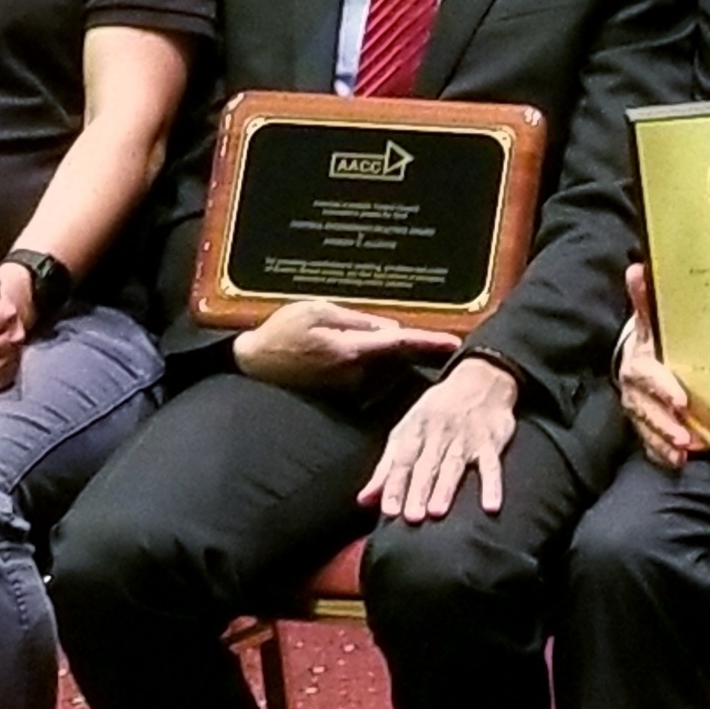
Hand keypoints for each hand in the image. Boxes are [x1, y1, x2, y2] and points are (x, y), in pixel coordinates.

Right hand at [229, 299, 460, 390]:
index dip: (430, 342)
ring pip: (388, 372)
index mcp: (351, 350)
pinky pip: (372, 381)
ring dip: (398, 360)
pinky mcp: (343, 398)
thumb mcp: (318, 310)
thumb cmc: (282, 332)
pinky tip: (369, 357)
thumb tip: (393, 329)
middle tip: (439, 339)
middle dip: (418, 350)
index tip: (456, 342)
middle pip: (400, 361)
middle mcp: (355, 375)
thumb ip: (359, 321)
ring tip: (400, 345)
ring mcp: (349, 390)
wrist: (253, 365)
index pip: (401, 345)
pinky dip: (380, 369)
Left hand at [362, 355, 519, 521]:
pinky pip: (491, 466)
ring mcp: (466, 439)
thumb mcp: (407, 430)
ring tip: (437, 512)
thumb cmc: (437, 411)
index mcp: (415, 432)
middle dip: (418, 491)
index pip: (401, 460)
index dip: (394, 485)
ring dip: (445, 488)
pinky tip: (490, 506)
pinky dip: (492, 485)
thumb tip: (363, 500)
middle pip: (426, 466)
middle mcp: (439, 435)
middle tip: (411, 517)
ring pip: (454, 465)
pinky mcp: (491, 443)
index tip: (388, 510)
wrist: (480, 379)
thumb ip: (386, 468)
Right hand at [617, 262, 700, 468]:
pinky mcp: (645, 426)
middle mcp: (634, 390)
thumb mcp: (649, 318)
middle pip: (646, 411)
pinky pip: (649, 444)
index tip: (682, 401)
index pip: (647, 377)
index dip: (662, 389)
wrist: (636, 356)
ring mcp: (638, 411)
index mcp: (637, 363)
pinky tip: (677, 462)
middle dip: (665, 426)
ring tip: (685, 453)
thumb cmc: (651, 337)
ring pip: (647, 430)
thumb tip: (638, 268)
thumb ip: (644, 297)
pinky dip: (661, 455)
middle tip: (687, 438)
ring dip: (665, 443)